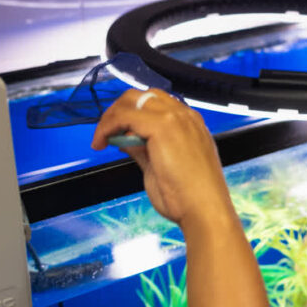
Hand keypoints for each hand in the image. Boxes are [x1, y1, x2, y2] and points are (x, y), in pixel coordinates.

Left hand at [91, 89, 234, 227]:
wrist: (205, 210)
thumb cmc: (190, 198)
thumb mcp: (162, 168)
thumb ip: (144, 149)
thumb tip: (126, 139)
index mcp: (190, 125)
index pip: (155, 104)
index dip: (132, 114)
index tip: (116, 132)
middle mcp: (185, 116)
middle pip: (142, 96)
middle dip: (119, 110)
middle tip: (105, 132)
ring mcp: (175, 118)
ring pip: (132, 100)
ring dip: (112, 117)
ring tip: (102, 138)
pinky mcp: (163, 126)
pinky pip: (124, 115)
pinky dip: (107, 126)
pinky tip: (102, 141)